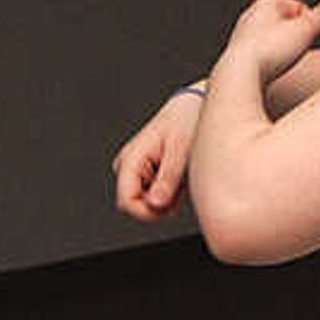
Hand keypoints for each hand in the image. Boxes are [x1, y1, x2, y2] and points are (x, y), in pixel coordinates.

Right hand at [112, 88, 205, 220]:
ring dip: (166, 199)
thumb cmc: (186, 121)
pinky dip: (170, 194)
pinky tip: (180, 177)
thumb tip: (155, 204)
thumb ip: (168, 179)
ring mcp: (136, 170)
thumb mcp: (181, 151)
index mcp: (132, 158)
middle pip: (134, 205)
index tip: (170, 209)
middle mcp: (128, 165)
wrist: (193, 106)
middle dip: (158, 206)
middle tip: (181, 187)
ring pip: (146, 203)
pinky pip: (155, 197)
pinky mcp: (147, 174)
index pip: (126, 201)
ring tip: (182, 177)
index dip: (147, 212)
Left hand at [220, 0, 319, 89]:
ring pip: (273, 40)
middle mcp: (250, 16)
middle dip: (295, 37)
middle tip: (295, 52)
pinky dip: (269, 62)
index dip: (310, 24)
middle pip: (286, 24)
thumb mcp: (306, 30)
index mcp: (266, 4)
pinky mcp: (238, 55)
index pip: (300, 7)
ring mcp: (242, 36)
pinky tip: (270, 71)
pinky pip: (263, 56)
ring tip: (282, 63)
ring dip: (282, 50)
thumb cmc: (270, 51)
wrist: (240, 75)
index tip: (307, 39)